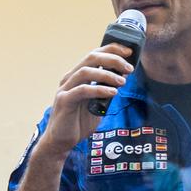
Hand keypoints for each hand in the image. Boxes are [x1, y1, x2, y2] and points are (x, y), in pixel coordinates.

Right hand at [36, 43, 133, 157]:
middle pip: (91, 57)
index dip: (111, 49)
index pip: (94, 54)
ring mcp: (65, 89)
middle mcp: (70, 78)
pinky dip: (99, 89)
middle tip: (129, 68)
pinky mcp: (64, 100)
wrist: (61, 141)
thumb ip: (105, 90)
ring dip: (108, 74)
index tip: (129, 51)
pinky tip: (113, 92)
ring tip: (123, 82)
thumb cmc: (78, 122)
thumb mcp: (96, 103)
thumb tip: (122, 78)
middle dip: (113, 59)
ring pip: (86, 71)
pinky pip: (83, 90)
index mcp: (77, 76)